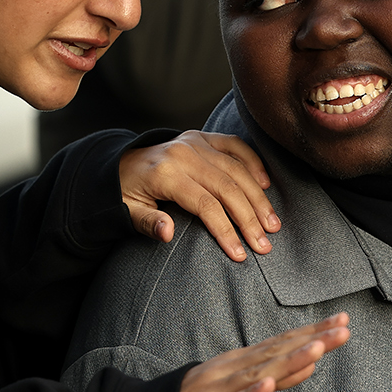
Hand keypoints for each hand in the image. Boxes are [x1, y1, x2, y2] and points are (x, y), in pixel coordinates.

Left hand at [120, 132, 280, 262]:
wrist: (119, 163)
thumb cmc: (126, 192)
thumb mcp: (127, 211)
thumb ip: (147, 223)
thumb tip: (167, 234)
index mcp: (165, 174)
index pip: (205, 205)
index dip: (225, 230)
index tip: (240, 254)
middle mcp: (183, 153)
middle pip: (227, 188)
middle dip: (250, 219)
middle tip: (264, 244)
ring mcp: (194, 142)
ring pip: (236, 169)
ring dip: (258, 197)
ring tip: (272, 223)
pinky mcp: (202, 137)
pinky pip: (234, 145)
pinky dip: (253, 162)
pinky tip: (265, 184)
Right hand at [177, 313, 350, 391]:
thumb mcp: (241, 386)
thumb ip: (276, 376)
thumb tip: (312, 364)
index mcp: (241, 361)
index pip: (283, 342)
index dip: (312, 331)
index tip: (342, 321)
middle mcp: (231, 369)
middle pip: (277, 352)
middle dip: (311, 340)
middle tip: (343, 329)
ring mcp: (217, 389)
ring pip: (257, 374)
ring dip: (288, 361)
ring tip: (316, 349)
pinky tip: (269, 386)